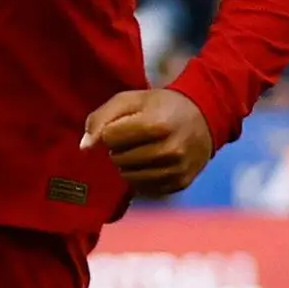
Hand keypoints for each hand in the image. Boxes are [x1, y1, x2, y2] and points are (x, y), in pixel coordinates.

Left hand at [81, 88, 215, 193]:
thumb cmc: (160, 106)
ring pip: (129, 176)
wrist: (203, 118)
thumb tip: (85, 147)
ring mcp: (176, 170)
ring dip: (127, 164)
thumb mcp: (131, 100)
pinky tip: (148, 163)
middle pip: (119, 159)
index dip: (112, 131)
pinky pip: (143, 188)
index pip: (110, 138)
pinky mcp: (179, 183)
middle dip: (119, 149)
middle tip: (132, 138)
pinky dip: (140, 176)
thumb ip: (102, 117)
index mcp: (157, 124)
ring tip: (139, 150)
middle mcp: (170, 150)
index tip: (124, 125)